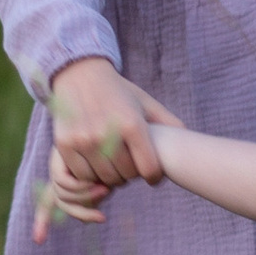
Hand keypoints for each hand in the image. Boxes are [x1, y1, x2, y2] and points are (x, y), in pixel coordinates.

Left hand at [33, 150, 115, 237]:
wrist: (113, 125)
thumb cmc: (113, 156)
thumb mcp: (105, 182)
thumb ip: (93, 199)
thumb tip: (85, 221)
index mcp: (66, 179)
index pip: (49, 202)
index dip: (42, 220)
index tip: (38, 240)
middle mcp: (57, 172)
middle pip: (61, 202)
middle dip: (81, 214)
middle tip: (101, 218)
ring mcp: (56, 164)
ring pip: (62, 194)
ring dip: (86, 197)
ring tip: (106, 190)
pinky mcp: (58, 154)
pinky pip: (62, 182)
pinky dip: (80, 187)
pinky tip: (96, 181)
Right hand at [35, 61, 173, 245]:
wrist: (79, 75)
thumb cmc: (118, 92)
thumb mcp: (146, 103)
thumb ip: (169, 124)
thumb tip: (190, 146)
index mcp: (132, 124)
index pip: (149, 169)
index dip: (153, 177)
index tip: (152, 176)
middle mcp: (107, 134)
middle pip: (126, 176)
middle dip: (131, 175)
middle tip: (131, 167)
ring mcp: (84, 140)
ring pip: (104, 179)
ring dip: (111, 177)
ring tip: (115, 166)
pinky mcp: (65, 144)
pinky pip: (82, 175)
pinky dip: (91, 175)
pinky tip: (97, 164)